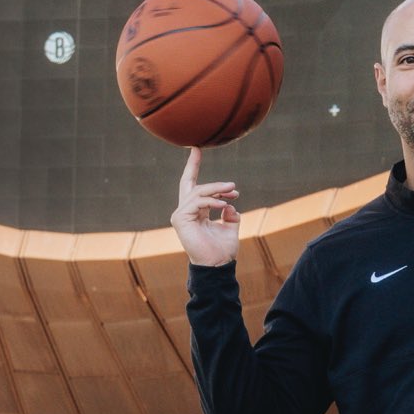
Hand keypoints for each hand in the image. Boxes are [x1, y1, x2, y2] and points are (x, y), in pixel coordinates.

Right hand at [171, 147, 240, 266]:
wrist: (217, 265)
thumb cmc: (222, 250)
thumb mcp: (230, 227)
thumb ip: (230, 214)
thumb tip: (231, 205)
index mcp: (196, 212)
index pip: (192, 185)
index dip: (193, 166)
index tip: (196, 148)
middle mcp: (185, 211)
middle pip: (192, 184)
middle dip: (206, 176)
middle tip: (233, 185)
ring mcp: (180, 215)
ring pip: (198, 192)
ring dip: (217, 190)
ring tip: (233, 192)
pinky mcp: (180, 219)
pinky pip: (197, 202)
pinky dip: (212, 201)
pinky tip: (225, 205)